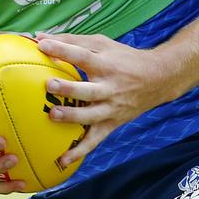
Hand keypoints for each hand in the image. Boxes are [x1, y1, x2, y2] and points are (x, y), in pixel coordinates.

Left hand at [36, 33, 169, 165]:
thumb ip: (71, 41)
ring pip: (91, 116)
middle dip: (69, 89)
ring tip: (52, 116)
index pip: (82, 56)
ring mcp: (112, 108)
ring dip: (72, 117)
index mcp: (106, 64)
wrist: (159, 79)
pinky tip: (62, 160)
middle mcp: (110, 87)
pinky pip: (95, 140)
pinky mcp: (112, 123)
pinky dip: (80, 151)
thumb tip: (39, 38)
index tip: (42, 45)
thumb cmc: (123, 58)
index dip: (62, 50)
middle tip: (49, 85)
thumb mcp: (102, 44)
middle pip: (88, 89)